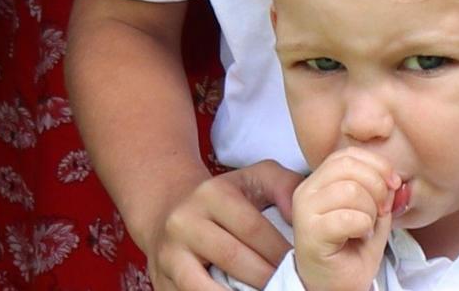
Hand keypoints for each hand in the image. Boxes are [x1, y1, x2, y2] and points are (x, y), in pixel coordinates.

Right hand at [148, 161, 306, 290]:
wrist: (167, 209)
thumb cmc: (224, 198)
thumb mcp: (254, 178)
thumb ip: (284, 185)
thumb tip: (296, 216)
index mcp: (212, 195)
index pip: (252, 228)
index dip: (278, 251)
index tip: (300, 265)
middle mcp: (184, 222)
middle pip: (232, 258)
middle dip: (265, 277)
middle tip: (289, 286)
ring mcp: (168, 253)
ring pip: (204, 285)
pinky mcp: (159, 279)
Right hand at [288, 148, 407, 290]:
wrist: (339, 285)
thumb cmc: (353, 250)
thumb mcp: (372, 211)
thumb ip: (380, 190)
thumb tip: (393, 178)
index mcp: (319, 181)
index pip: (348, 155)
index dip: (377, 165)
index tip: (393, 184)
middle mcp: (306, 191)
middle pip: (349, 167)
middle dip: (376, 187)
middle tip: (381, 210)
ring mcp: (304, 212)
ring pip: (350, 190)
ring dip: (370, 211)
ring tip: (366, 227)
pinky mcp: (309, 233)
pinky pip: (348, 217)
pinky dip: (363, 226)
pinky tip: (359, 236)